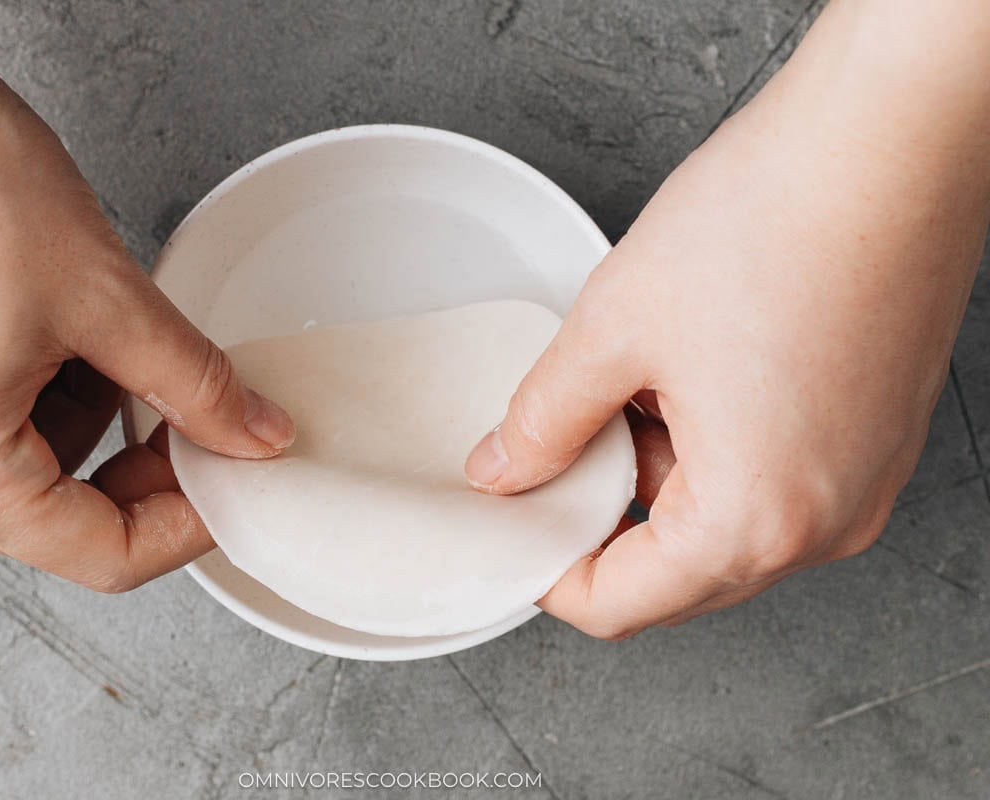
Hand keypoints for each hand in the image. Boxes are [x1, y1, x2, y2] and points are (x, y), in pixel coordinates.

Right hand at [0, 4, 293, 590]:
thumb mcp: (106, 299)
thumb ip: (197, 386)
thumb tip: (256, 436)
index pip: (103, 555)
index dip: (189, 526)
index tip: (237, 481)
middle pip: (65, 514)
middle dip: (145, 460)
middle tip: (203, 405)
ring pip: (33, 462)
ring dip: (97, 412)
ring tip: (107, 326)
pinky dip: (48, 387)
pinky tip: (60, 320)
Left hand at [465, 0, 989, 637]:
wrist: (890, 138)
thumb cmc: (774, 221)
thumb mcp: (614, 330)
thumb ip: (544, 420)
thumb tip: (505, 468)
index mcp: (754, 520)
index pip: (622, 606)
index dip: (548, 573)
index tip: (514, 528)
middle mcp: (824, 525)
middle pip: (676, 576)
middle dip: (604, 517)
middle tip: (560, 441)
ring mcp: (860, 484)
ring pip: (721, 527)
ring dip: (657, 476)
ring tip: (636, 380)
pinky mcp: (874, 441)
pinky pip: (771, 485)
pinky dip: (712, 453)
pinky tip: (690, 373)